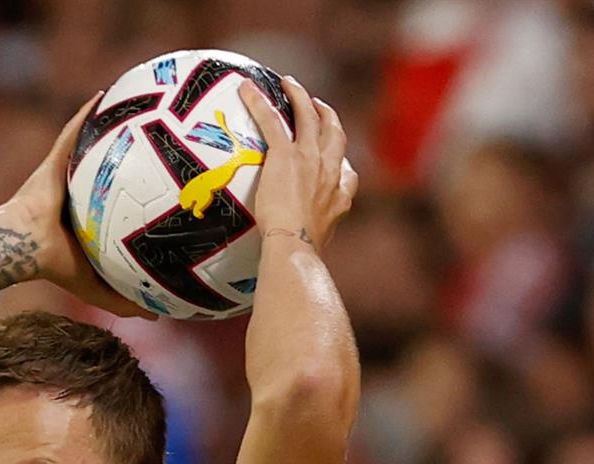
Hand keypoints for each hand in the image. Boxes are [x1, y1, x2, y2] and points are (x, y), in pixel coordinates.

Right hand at [3, 95, 154, 319]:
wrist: (24, 246)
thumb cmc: (55, 265)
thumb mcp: (97, 287)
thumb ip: (125, 300)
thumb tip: (158, 314)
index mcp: (93, 219)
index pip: (123, 203)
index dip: (146, 195)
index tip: (173, 188)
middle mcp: (83, 193)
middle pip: (115, 168)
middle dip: (137, 155)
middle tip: (166, 142)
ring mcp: (68, 173)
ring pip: (96, 145)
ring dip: (114, 127)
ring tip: (142, 109)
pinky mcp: (56, 159)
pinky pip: (74, 129)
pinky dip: (88, 112)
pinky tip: (106, 94)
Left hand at [237, 75, 357, 249]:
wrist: (296, 244)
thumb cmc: (303, 251)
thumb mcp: (318, 241)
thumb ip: (314, 234)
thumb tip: (302, 249)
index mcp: (341, 193)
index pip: (346, 169)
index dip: (339, 157)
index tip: (332, 154)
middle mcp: (330, 169)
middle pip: (333, 132)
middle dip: (326, 115)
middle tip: (316, 104)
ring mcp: (309, 158)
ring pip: (308, 116)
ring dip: (299, 96)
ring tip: (289, 83)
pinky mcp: (285, 154)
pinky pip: (271, 120)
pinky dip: (259, 102)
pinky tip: (247, 89)